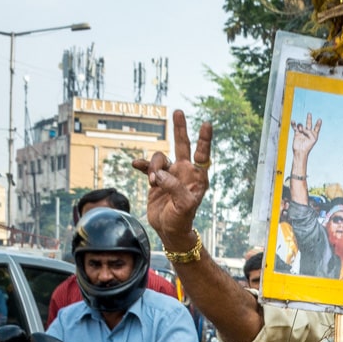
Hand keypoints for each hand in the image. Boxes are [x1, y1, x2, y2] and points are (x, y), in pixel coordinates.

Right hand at [133, 109, 210, 246]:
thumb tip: (159, 173)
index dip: (204, 140)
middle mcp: (185, 172)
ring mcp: (170, 174)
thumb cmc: (182, 219)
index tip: (207, 124)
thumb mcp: (183, 205)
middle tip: (179, 112)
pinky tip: (135, 165)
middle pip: (182, 145)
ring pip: (159, 158)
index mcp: (197, 178)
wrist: (169, 229)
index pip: (202, 155)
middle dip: (180, 129)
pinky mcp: (157, 179)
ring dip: (153, 167)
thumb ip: (174, 187)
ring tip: (153, 182)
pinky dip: (142, 165)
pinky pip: (147, 167)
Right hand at [290, 112, 321, 162]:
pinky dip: (294, 124)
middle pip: (309, 124)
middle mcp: (308, 133)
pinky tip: (293, 121)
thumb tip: (302, 128)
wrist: (300, 151)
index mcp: (314, 134)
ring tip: (300, 129)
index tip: (319, 119)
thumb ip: (309, 132)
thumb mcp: (312, 138)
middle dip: (309, 119)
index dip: (318, 124)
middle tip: (309, 114)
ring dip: (300, 126)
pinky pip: (295, 127)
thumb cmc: (308, 146)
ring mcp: (302, 133)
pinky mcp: (297, 134)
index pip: (316, 128)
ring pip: (301, 125)